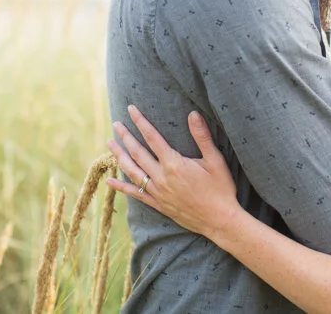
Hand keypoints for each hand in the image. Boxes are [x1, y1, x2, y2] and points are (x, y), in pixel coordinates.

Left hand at [106, 105, 240, 240]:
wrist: (220, 221)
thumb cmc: (221, 189)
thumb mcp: (215, 160)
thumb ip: (202, 136)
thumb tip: (193, 113)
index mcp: (174, 164)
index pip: (152, 137)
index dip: (140, 122)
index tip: (131, 109)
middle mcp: (161, 177)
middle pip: (137, 153)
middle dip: (125, 136)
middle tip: (116, 123)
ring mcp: (158, 192)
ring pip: (132, 171)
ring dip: (119, 156)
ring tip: (109, 143)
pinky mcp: (158, 205)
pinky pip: (135, 194)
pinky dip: (121, 186)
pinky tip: (110, 180)